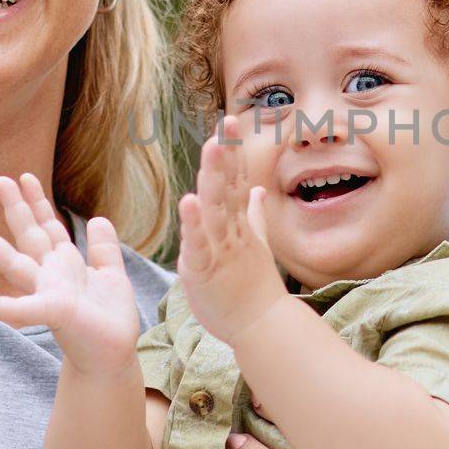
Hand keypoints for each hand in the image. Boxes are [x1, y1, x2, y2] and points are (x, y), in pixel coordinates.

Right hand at [0, 173, 139, 374]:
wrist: (113, 356)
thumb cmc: (109, 320)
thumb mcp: (111, 276)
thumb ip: (104, 249)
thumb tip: (98, 218)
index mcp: (65, 266)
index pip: (48, 227)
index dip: (37, 203)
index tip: (24, 177)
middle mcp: (51, 276)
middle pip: (28, 235)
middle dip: (15, 208)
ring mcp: (47, 293)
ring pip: (15, 264)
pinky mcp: (53, 312)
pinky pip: (22, 309)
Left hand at [177, 116, 285, 341]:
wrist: (260, 327)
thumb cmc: (253, 289)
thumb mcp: (254, 245)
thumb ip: (254, 216)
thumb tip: (255, 189)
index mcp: (238, 226)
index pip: (235, 181)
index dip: (233, 151)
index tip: (230, 120)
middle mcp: (232, 232)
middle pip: (228, 187)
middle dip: (226, 154)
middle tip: (227, 122)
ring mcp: (221, 249)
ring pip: (216, 208)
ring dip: (214, 177)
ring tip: (212, 147)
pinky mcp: (205, 270)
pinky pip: (198, 244)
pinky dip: (193, 223)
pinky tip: (188, 201)